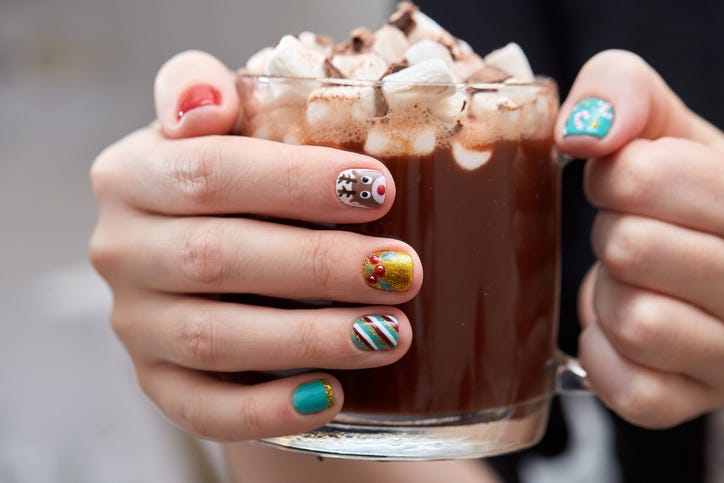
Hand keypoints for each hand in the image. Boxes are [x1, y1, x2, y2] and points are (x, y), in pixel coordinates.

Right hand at [89, 50, 419, 440]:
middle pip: (216, 258)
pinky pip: (204, 409)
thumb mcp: (225, 126)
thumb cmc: (238, 183)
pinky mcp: (157, 384)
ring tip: (391, 333)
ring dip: (311, 338)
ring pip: (215, 338)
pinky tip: (333, 396)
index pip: (207, 172)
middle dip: (319, 265)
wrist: (220, 259)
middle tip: (402, 271)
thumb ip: (203, 92)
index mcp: (133, 174)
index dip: (295, 182)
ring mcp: (136, 325)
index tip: (380, 190)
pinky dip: (269, 408)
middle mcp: (123, 251)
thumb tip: (205, 105)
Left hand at [557, 50, 723, 427]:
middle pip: (632, 248)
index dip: (614, 176)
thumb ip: (622, 89)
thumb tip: (585, 129)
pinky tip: (626, 331)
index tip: (631, 183)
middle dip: (614, 233)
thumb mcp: (664, 125)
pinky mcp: (694, 401)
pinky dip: (605, 355)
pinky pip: (626, 386)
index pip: (644, 177)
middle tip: (634, 235)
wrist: (707, 266)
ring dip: (613, 296)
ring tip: (637, 283)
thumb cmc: (682, 195)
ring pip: (637, 321)